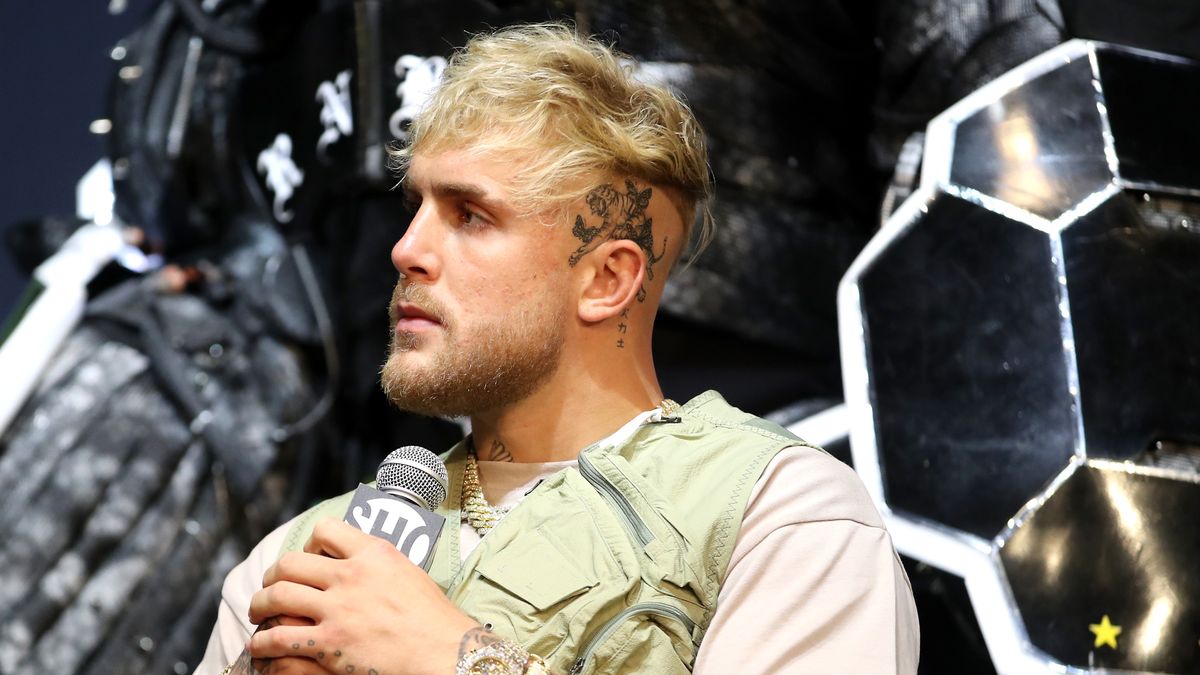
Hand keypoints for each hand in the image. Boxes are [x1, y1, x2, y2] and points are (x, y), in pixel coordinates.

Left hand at [247, 519, 478, 674]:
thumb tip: (356, 560)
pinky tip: (261, 645)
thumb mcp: (408, 572)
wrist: (444, 652)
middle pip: (291, 563)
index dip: (309, 544)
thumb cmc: (433, 619)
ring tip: (259, 612)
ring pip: (278, 596)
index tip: (309, 558)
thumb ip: (378, 563)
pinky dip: (263, 641)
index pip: (326, 530)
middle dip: (274, 575)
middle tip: (271, 586)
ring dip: (260, 605)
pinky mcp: (329, 643)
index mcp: (374, 553)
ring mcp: (339, 609)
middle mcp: (352, 575)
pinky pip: (279, 637)